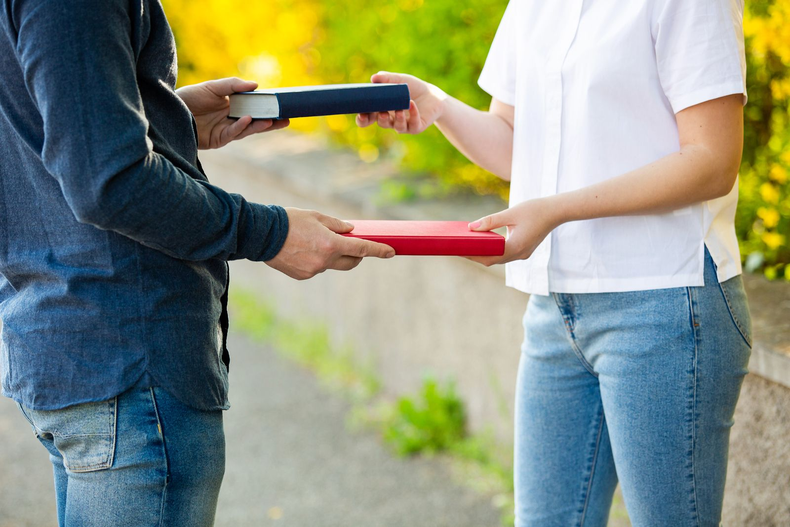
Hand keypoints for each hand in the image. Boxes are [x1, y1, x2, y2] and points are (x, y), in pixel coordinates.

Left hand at [176, 77, 289, 149]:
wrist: (169, 111)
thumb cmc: (189, 98)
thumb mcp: (212, 87)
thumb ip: (233, 85)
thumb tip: (256, 85)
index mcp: (232, 106)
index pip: (254, 108)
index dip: (267, 107)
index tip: (281, 105)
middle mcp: (231, 120)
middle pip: (255, 122)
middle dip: (271, 122)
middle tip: (287, 119)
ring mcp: (225, 131)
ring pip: (247, 130)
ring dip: (260, 126)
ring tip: (272, 121)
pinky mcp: (218, 140)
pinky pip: (233, 133)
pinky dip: (241, 127)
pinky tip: (248, 119)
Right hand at [266, 208, 395, 279]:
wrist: (262, 235)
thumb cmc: (289, 221)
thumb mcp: (316, 216)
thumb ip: (336, 224)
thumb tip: (350, 231)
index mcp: (330, 244)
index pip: (362, 249)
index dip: (379, 251)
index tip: (391, 252)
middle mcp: (325, 260)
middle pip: (351, 262)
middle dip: (357, 256)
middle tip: (355, 246)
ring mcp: (314, 271)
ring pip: (332, 264)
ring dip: (332, 255)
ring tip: (314, 242)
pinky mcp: (303, 276)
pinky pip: (317, 268)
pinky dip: (316, 260)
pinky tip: (302, 250)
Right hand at [356, 72, 447, 133]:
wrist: (432, 95)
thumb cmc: (412, 88)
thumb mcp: (399, 81)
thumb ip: (386, 79)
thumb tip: (374, 78)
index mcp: (383, 110)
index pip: (369, 118)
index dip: (363, 119)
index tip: (361, 113)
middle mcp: (392, 120)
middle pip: (382, 123)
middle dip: (380, 119)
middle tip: (381, 112)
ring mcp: (404, 125)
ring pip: (397, 126)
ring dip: (397, 119)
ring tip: (398, 109)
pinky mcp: (416, 127)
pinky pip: (413, 123)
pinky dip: (413, 114)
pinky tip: (411, 104)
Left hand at [466, 198, 562, 266]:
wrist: (557, 211)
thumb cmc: (535, 210)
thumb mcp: (510, 213)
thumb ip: (490, 221)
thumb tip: (471, 227)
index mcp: (516, 247)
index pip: (488, 257)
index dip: (471, 255)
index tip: (457, 250)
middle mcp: (519, 255)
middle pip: (491, 260)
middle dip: (474, 255)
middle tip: (457, 248)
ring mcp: (522, 254)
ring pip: (498, 258)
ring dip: (483, 253)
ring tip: (467, 245)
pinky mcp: (524, 250)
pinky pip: (504, 254)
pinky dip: (493, 250)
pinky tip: (483, 242)